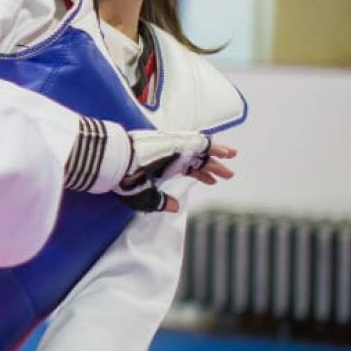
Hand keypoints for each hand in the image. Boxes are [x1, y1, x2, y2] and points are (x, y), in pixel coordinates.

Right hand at [116, 132, 236, 212]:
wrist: (118, 161)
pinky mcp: (180, 143)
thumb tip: (174, 207)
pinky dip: (215, 148)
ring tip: (232, 156)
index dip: (200, 175)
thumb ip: (159, 202)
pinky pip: (203, 144)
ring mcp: (176, 148)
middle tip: (227, 174)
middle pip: (197, 160)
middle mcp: (171, 155)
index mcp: (163, 166)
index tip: (212, 182)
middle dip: (212, 167)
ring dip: (217, 156)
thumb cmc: (126, 179)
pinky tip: (227, 153)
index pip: (187, 169)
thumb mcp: (144, 196)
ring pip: (202, 151)